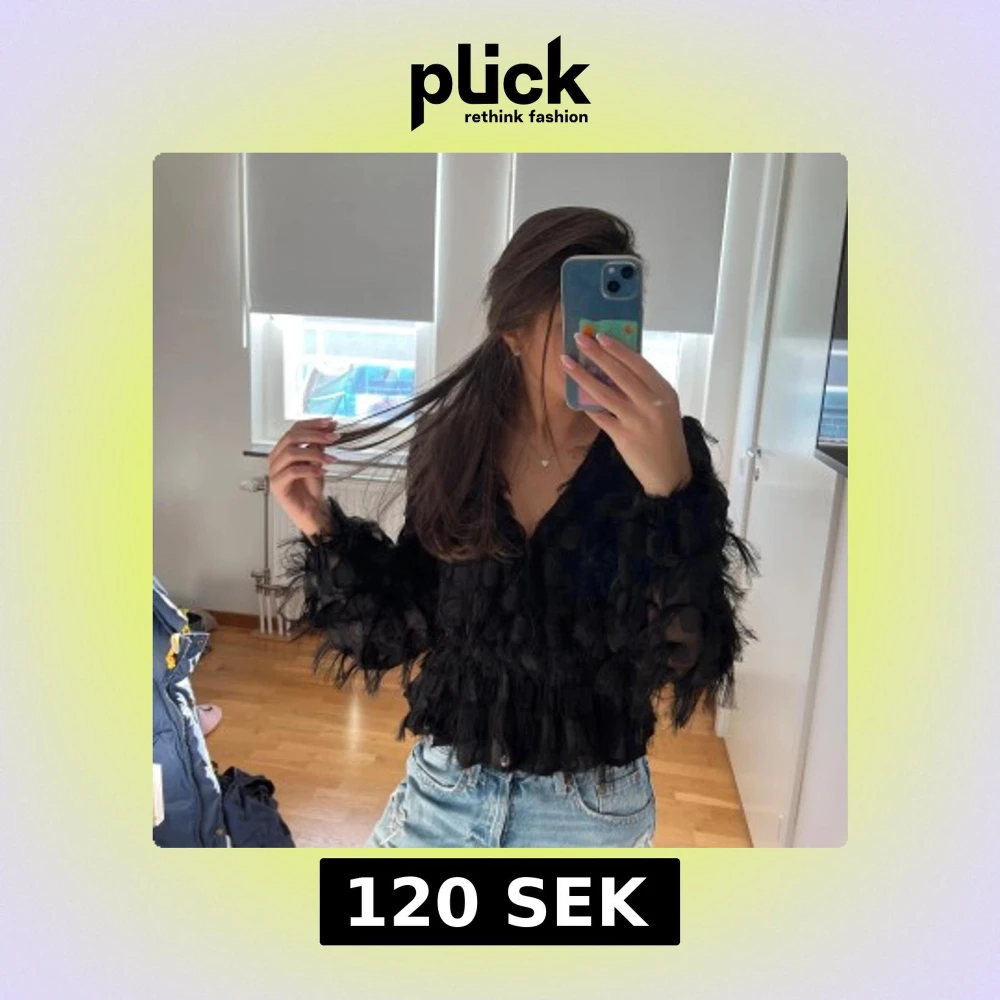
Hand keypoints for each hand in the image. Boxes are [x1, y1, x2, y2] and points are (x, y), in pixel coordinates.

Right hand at [267, 417, 339, 536]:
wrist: (311, 510)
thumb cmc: (311, 487)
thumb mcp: (318, 462)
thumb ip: (320, 445)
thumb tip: (330, 427)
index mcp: (283, 449)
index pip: (294, 429)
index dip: (313, 424)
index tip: (331, 423)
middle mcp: (275, 458)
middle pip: (291, 438)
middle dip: (315, 435)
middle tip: (334, 438)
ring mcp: (274, 471)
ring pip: (291, 453)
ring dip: (315, 453)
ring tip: (331, 459)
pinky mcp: (277, 485)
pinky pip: (292, 472)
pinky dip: (309, 469)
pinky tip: (322, 471)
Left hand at [560, 333, 691, 496]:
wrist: (669, 473)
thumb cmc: (666, 437)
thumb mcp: (665, 408)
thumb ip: (646, 389)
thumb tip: (617, 366)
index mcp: (664, 392)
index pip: (638, 364)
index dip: (618, 349)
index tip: (601, 336)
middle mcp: (651, 403)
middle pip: (619, 374)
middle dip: (597, 354)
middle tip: (580, 339)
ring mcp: (636, 420)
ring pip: (604, 393)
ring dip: (583, 375)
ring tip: (567, 362)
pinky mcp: (622, 436)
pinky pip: (600, 416)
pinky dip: (588, 406)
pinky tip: (577, 397)